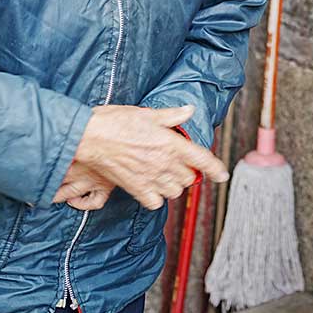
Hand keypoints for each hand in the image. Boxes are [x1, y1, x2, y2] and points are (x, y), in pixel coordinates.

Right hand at [56, 105, 227, 210]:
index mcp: (171, 143)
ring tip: (164, 174)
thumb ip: (172, 115)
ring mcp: (151, 178)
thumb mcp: (148, 113)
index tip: (222, 175)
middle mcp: (164, 163)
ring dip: (173, 184)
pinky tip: (151, 187)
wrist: (90, 138)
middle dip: (187, 172)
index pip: (202, 159)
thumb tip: (189, 110)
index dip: (216, 168)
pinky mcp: (136, 189)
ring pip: (175, 191)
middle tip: (178, 163)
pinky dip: (156, 197)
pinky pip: (155, 202)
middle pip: (189, 178)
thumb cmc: (115, 122)